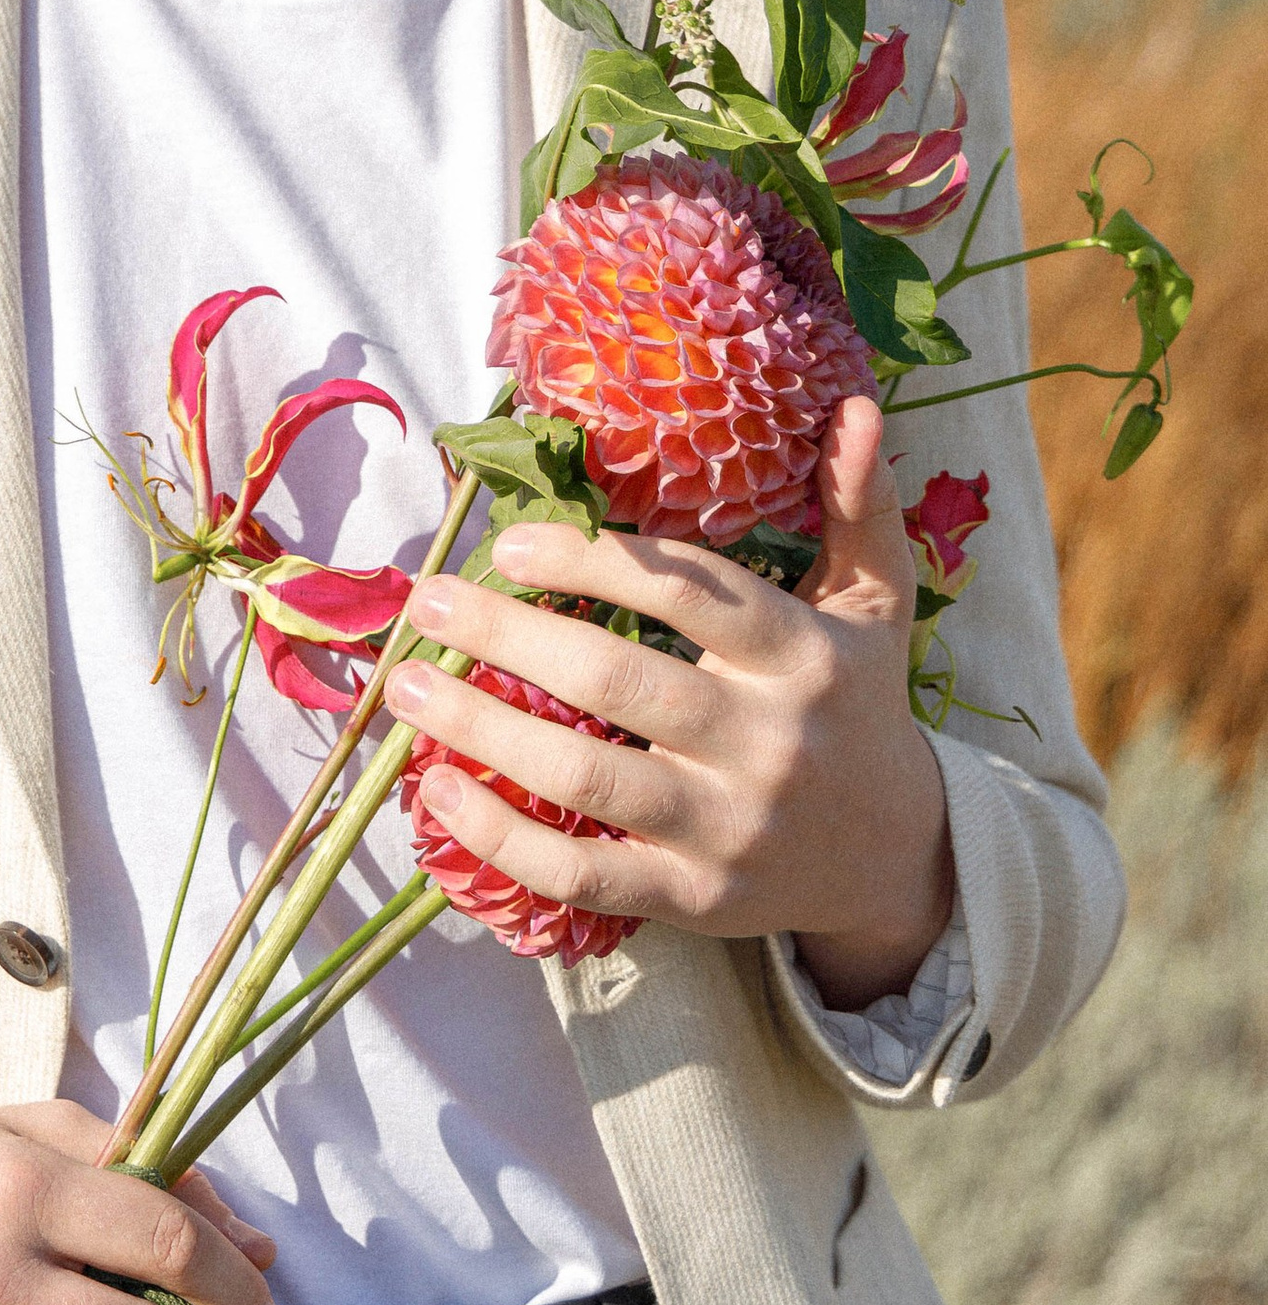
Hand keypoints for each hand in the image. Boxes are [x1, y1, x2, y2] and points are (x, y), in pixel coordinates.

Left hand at [380, 397, 953, 1011]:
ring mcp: (730, 830)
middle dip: (507, 636)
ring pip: (586, 780)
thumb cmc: (857, 703)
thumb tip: (850, 404)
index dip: (593, 563)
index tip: (507, 543)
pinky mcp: (696, 900)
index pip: (690, 595)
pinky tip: (439, 790)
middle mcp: (770, 744)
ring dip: (481, 730)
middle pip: (619, 684)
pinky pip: (583, 875)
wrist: (899, 857)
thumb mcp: (876, 602)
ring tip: (404, 688)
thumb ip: (860, 504)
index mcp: (805, 657)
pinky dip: (502, 838)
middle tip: (426, 600)